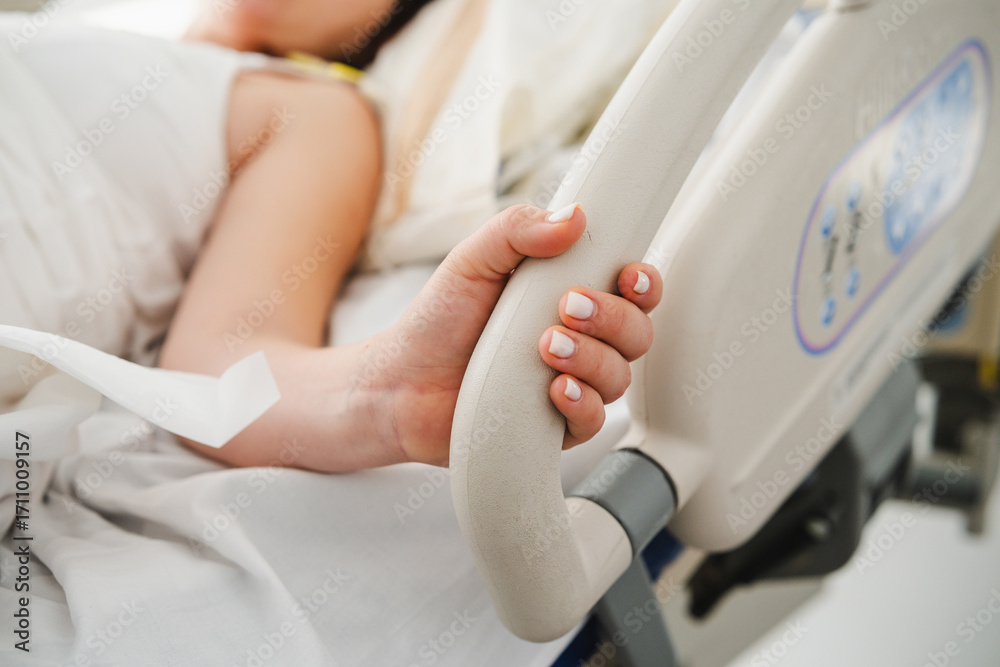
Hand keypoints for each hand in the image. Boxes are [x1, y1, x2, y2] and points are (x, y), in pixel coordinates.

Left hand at [366, 204, 661, 465]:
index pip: (632, 290)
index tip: (627, 277)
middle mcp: (580, 341)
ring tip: (546, 347)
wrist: (399, 382)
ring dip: (592, 360)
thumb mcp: (473, 260)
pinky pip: (593, 422)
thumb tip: (572, 217)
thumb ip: (518, 231)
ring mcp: (571, 384)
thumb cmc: (438, 321)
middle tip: (567, 308)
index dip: (643, 284)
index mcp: (569, 295)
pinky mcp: (555, 426)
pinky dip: (582, 404)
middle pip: (636, 333)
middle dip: (611, 319)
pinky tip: (555, 390)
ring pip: (619, 377)